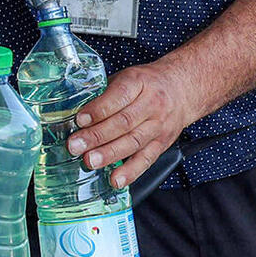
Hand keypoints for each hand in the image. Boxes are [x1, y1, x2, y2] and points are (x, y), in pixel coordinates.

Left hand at [66, 61, 201, 189]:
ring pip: (133, 142)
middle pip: (123, 122)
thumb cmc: (147, 83)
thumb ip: (103, 92)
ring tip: (90, 161)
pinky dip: (131, 172)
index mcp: (138, 82)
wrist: (182, 89)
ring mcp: (158, 126)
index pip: (118, 96)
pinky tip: (116, 179)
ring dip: (110, 155)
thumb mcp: (126, 77)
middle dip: (97, 136)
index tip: (79, 120)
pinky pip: (147, 159)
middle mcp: (151, 104)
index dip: (98, 109)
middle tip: (76, 145)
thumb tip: (74, 109)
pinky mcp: (162, 143)